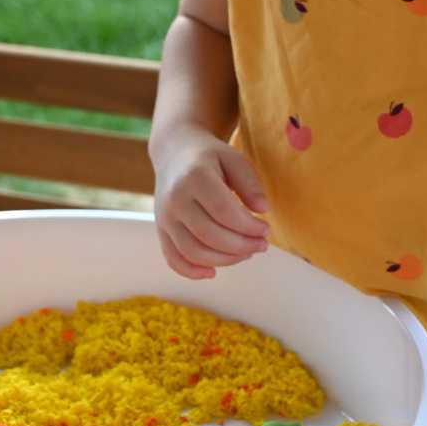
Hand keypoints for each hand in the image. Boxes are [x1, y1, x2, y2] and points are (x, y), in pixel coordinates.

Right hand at [153, 126, 270, 279]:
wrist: (174, 153)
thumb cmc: (209, 157)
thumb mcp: (233, 158)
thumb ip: (249, 182)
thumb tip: (263, 209)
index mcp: (194, 177)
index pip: (224, 212)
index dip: (248, 227)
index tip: (266, 229)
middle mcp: (175, 199)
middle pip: (210, 235)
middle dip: (242, 246)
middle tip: (261, 244)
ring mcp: (165, 217)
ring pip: (194, 252)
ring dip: (225, 260)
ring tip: (246, 254)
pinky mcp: (160, 230)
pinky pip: (173, 258)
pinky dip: (192, 272)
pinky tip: (213, 272)